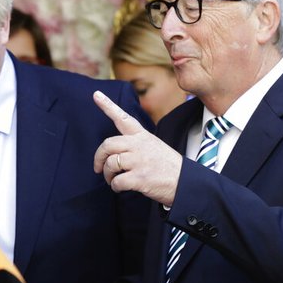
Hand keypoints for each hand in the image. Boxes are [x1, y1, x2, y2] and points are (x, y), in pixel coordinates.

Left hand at [93, 90, 182, 205]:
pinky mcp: (140, 177)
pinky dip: (115, 186)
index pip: (122, 118)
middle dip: (98, 157)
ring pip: (110, 164)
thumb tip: (112, 153)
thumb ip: (134, 144)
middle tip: (98, 168)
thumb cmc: (167, 166)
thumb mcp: (153, 146)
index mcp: (142, 136)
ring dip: (107, 175)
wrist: (185, 183)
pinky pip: (117, 181)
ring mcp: (139, 161)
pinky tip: (120, 188)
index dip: (107, 106)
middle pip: (108, 144)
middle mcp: (139, 145)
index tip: (96, 94)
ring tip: (112, 180)